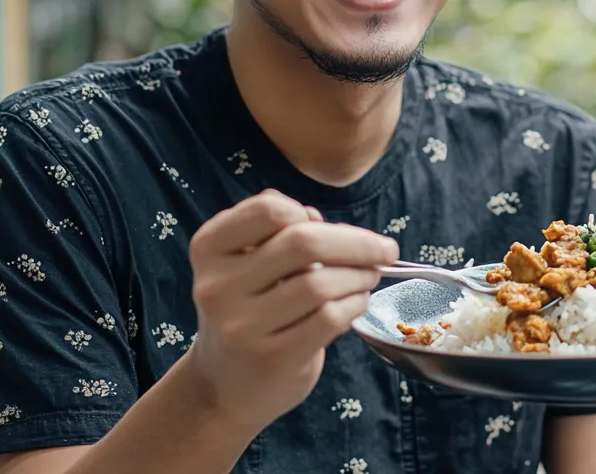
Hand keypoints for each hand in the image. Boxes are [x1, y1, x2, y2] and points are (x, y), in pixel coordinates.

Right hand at [185, 190, 398, 430]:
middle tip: (385, 249)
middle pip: (304, 242)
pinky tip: (357, 302)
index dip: (306, 212)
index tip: (328, 225)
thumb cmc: (246, 309)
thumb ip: (275, 232)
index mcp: (209, 249)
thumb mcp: (243, 263)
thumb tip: (319, 219)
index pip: (268, 210)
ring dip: (360, 276)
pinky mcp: (274, 357)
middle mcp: (218, 285)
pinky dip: (355, 304)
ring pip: (321, 284)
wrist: (223, 386)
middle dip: (358, 243)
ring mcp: (243, 325)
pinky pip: (329, 318)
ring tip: (370, 276)